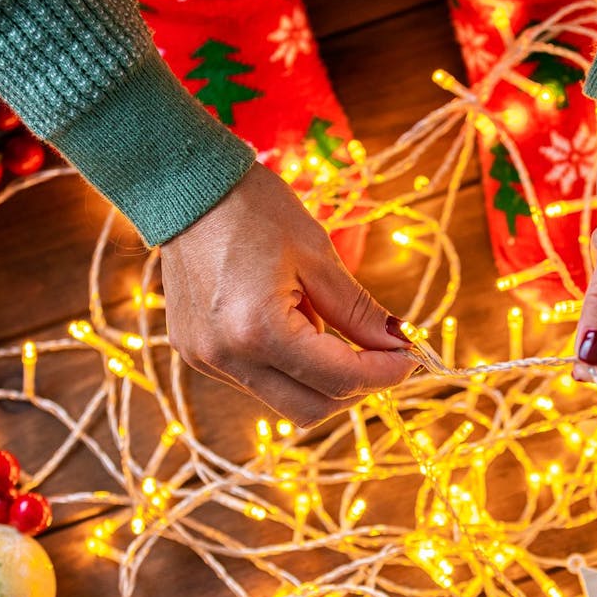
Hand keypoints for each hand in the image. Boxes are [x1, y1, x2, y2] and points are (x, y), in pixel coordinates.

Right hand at [160, 164, 414, 427]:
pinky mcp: (197, 355)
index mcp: (260, 331)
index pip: (339, 379)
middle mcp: (228, 358)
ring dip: (321, 378)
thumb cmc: (255, 210)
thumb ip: (359, 312)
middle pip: (312, 410)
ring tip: (322, 322)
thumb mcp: (318, 256)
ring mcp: (207, 361)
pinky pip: (257, 381)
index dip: (384, 373)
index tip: (410, 356)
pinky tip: (289, 322)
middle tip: (382, 355)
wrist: (187, 186)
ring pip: (285, 400)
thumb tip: (398, 345)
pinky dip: (288, 366)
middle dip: (355, 387)